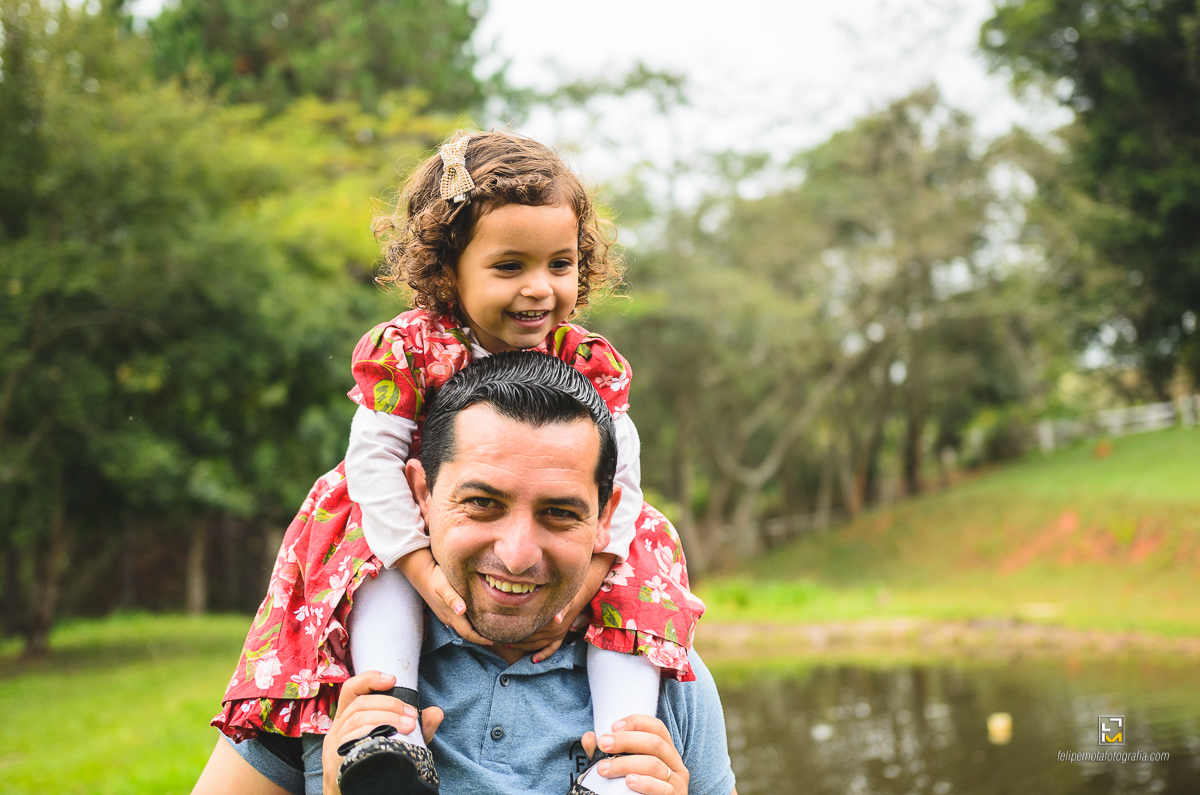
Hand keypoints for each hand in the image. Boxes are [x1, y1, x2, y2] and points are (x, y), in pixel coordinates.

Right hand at [322, 671, 443, 794]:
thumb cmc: (376, 768)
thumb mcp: (398, 745)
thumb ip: (416, 730)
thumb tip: (436, 712)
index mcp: (347, 720)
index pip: (352, 689)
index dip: (370, 679)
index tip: (393, 680)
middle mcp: (337, 730)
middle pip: (360, 703)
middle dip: (390, 704)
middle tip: (412, 716)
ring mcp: (334, 748)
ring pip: (357, 720)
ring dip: (386, 718)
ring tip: (408, 727)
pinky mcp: (335, 764)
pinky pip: (350, 741)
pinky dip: (371, 734)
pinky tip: (387, 738)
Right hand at [397, 548, 491, 645]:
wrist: (421, 572)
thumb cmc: (435, 577)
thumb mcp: (444, 586)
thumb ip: (453, 598)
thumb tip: (461, 611)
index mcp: (451, 615)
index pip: (467, 634)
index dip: (480, 639)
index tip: (493, 641)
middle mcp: (448, 618)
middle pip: (466, 633)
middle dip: (480, 637)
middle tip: (495, 637)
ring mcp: (446, 614)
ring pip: (463, 628)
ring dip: (475, 631)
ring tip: (489, 629)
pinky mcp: (445, 609)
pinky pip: (460, 621)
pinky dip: (470, 623)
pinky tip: (478, 617)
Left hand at [505, 553, 612, 662]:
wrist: (581, 592)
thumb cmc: (567, 592)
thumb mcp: (563, 598)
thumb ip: (560, 608)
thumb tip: (558, 619)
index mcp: (551, 623)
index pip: (529, 631)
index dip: (515, 632)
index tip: (501, 633)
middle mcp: (553, 631)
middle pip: (529, 638)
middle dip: (514, 640)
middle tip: (499, 640)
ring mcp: (557, 635)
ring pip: (537, 645)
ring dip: (523, 647)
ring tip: (507, 646)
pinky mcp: (560, 636)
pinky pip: (552, 649)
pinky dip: (543, 655)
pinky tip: (533, 660)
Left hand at [581, 714, 687, 794]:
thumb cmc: (636, 790)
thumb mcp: (622, 770)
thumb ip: (607, 755)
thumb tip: (589, 737)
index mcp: (665, 751)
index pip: (656, 727)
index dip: (636, 722)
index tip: (613, 727)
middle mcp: (674, 763)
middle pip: (654, 743)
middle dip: (626, 740)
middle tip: (603, 744)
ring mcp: (677, 781)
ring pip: (655, 765)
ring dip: (626, 764)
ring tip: (604, 769)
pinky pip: (663, 788)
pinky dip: (644, 783)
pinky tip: (629, 782)